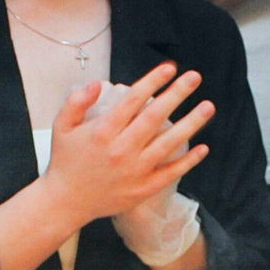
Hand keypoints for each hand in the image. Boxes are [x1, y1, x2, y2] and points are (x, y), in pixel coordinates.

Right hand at [39, 62, 212, 228]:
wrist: (66, 202)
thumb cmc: (65, 160)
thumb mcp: (61, 126)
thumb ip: (76, 102)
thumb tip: (96, 84)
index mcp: (102, 131)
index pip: (133, 100)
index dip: (153, 82)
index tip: (169, 68)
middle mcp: (121, 149)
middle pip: (154, 117)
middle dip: (177, 94)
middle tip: (194, 78)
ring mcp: (134, 171)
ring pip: (168, 144)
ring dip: (191, 124)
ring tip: (207, 106)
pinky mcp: (142, 189)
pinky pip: (169, 173)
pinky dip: (187, 161)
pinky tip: (202, 148)